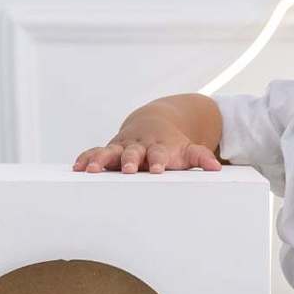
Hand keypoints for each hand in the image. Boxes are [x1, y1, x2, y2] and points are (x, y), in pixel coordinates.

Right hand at [72, 124, 221, 174]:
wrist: (155, 122)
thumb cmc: (172, 143)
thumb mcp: (188, 149)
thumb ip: (200, 157)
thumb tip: (216, 168)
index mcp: (158, 147)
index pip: (159, 154)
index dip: (158, 161)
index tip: (157, 170)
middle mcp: (138, 146)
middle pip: (133, 153)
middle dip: (129, 161)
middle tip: (128, 169)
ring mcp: (122, 147)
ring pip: (109, 152)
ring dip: (100, 161)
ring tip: (91, 171)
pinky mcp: (110, 149)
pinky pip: (95, 152)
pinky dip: (86, 159)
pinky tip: (77, 168)